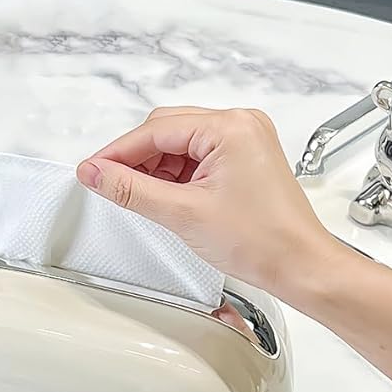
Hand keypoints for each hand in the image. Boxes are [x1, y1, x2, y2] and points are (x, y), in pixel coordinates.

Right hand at [76, 106, 335, 297]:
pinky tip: (163, 195)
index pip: (156, 131)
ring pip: (180, 144)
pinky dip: (175, 175)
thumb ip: (131, 189)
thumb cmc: (262, 241)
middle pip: (167, 131)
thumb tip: (96, 173)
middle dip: (135, 159)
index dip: (117, 152)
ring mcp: (244, 141)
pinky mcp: (244, 159)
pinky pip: (197, 157)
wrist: (300, 266)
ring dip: (154, 167)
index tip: (92, 170)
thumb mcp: (182, 213)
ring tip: (138, 196)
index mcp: (230, 127)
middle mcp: (240, 125)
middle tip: (109, 184)